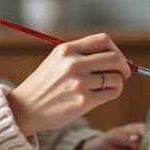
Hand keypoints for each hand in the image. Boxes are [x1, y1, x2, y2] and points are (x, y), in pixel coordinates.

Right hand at [6, 33, 130, 136]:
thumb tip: (119, 58)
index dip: (117, 49)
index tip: (119, 59)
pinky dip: (113, 93)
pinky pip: (112, 93)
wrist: (25, 109)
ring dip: (118, 83)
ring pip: (116, 78)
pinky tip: (102, 96)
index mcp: (67, 50)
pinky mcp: (84, 102)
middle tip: (124, 74)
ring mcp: (79, 83)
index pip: (103, 40)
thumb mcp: (58, 61)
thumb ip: (83, 55)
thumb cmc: (45, 85)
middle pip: (114, 58)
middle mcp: (73, 64)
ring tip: (107, 87)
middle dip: (124, 66)